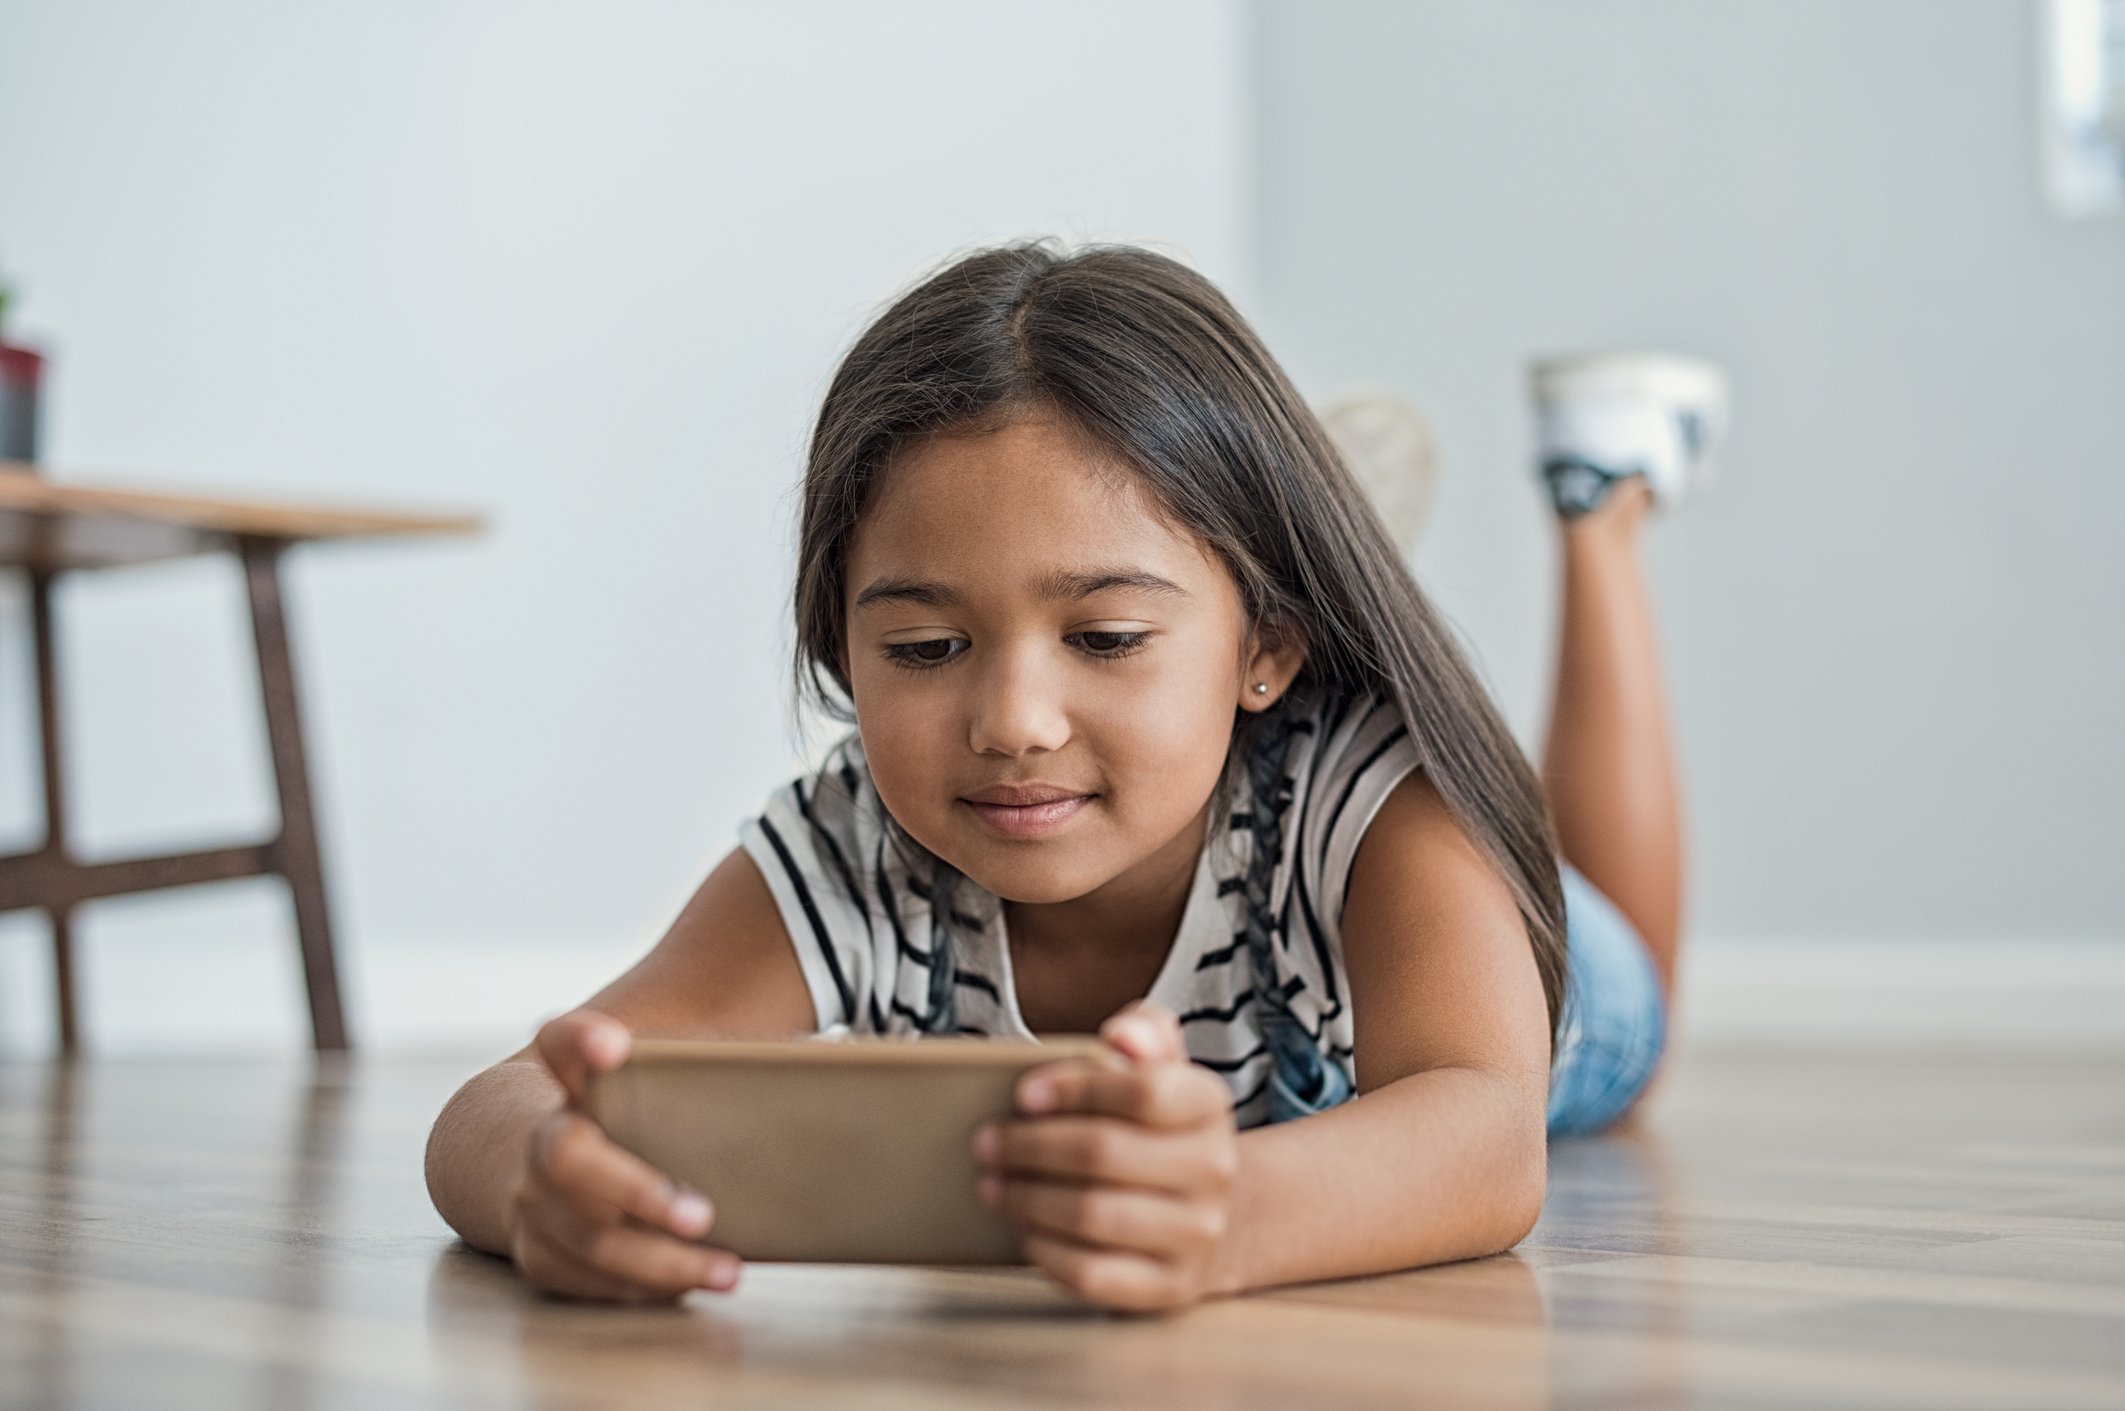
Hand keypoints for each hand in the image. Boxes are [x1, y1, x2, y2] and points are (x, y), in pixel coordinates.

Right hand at [507, 1008, 744, 1301]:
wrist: (578, 1179)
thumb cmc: (652, 1128)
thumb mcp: (673, 1095)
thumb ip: (716, 1076)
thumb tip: (813, 1070)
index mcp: (581, 1086)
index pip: (562, 1042)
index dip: (582, 1039)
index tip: (616, 1047)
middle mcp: (545, 1141)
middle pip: (565, 1157)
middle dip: (637, 1189)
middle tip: (703, 1213)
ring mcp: (535, 1204)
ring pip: (587, 1238)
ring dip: (662, 1261)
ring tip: (726, 1269)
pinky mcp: (541, 1256)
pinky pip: (590, 1281)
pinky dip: (647, 1288)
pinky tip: (695, 1282)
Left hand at [972, 1001, 1240, 1311]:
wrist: (1207, 1211)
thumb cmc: (1160, 1131)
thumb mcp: (1162, 1070)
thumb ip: (1144, 1033)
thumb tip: (1122, 1035)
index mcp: (1207, 1105)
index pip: (1142, 1090)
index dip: (1075, 1089)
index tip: (1022, 1094)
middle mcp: (1213, 1169)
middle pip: (1105, 1152)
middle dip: (1030, 1146)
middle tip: (987, 1142)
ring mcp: (1196, 1233)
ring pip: (1094, 1215)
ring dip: (1027, 1198)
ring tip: (992, 1183)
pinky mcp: (1170, 1285)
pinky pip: (1094, 1273)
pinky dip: (1046, 1250)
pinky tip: (1023, 1228)